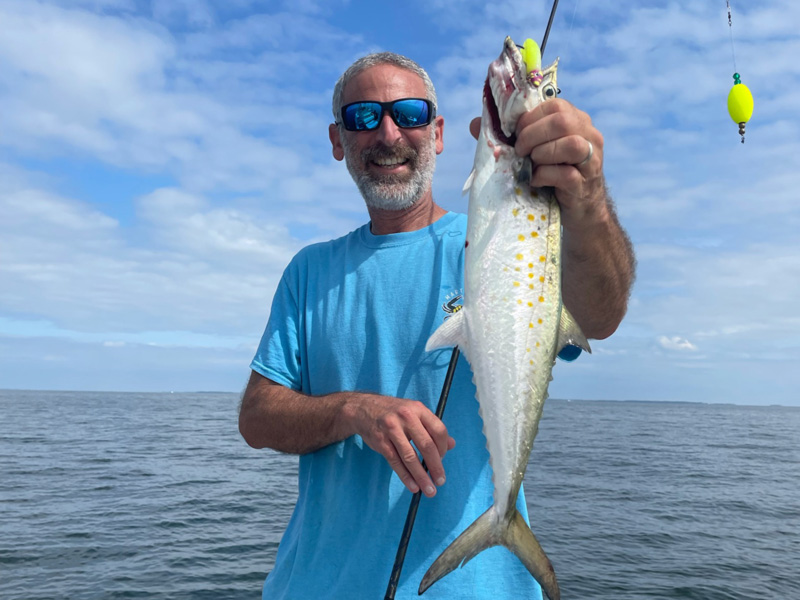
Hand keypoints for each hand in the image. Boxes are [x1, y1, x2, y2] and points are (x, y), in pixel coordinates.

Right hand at [343, 394, 455, 496]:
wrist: (364, 409)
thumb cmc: (394, 413)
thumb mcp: (414, 413)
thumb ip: (432, 428)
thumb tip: (452, 445)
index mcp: (418, 409)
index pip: (438, 430)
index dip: (444, 448)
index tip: (443, 460)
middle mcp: (406, 417)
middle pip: (426, 445)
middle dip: (436, 466)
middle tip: (440, 481)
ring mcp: (392, 429)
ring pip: (410, 457)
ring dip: (421, 476)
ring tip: (429, 489)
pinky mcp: (381, 441)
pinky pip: (396, 462)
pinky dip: (406, 476)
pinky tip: (413, 486)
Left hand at [470, 99, 607, 230]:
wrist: (578, 208)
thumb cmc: (552, 173)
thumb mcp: (530, 151)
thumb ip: (506, 136)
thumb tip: (475, 123)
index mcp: (576, 120)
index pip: (554, 105)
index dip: (529, 119)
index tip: (515, 135)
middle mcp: (588, 135)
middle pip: (562, 121)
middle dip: (532, 135)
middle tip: (520, 151)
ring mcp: (591, 160)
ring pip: (571, 145)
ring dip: (542, 154)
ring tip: (531, 165)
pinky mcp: (585, 184)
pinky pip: (566, 174)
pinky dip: (545, 176)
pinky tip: (536, 181)